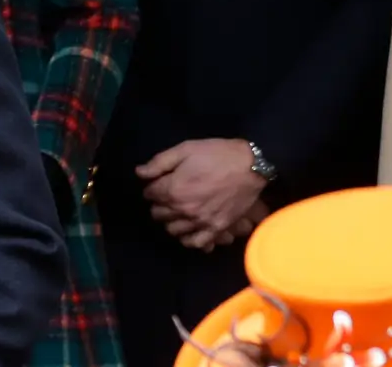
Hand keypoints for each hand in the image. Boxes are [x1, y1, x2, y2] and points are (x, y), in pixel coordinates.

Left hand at [138, 139, 267, 251]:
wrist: (251, 166)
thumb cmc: (217, 154)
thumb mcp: (186, 149)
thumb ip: (160, 162)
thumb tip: (139, 173)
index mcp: (173, 189)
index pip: (150, 194)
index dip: (153, 186)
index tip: (160, 182)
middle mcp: (183, 210)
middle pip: (159, 214)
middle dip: (160, 203)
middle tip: (169, 195)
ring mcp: (200, 222)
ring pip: (173, 230)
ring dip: (171, 221)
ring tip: (178, 211)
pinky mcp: (216, 229)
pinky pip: (195, 243)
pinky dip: (189, 239)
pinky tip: (190, 230)